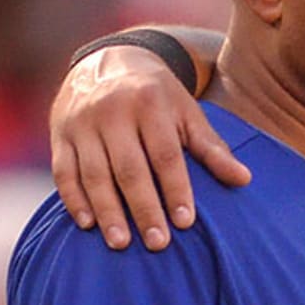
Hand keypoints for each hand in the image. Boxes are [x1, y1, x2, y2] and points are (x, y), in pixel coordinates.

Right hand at [49, 45, 247, 251]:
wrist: (109, 60)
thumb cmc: (159, 98)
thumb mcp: (188, 113)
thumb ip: (212, 149)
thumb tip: (244, 180)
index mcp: (150, 105)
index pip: (165, 154)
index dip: (176, 189)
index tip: (185, 222)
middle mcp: (112, 112)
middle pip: (129, 168)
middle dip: (144, 208)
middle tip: (158, 244)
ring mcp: (81, 122)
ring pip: (94, 173)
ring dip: (107, 211)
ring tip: (122, 243)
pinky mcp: (59, 133)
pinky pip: (65, 171)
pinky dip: (74, 199)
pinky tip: (88, 225)